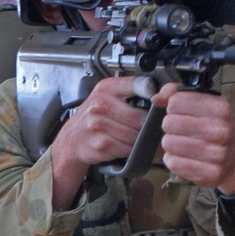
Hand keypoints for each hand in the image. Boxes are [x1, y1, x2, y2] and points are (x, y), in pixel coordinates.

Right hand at [49, 78, 148, 208]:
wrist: (72, 139)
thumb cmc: (94, 117)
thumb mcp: (107, 95)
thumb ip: (130, 90)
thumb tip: (162, 93)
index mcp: (107, 88)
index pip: (137, 84)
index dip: (153, 92)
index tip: (160, 99)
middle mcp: (101, 104)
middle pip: (140, 118)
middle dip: (148, 127)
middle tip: (151, 129)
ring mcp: (99, 125)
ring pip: (135, 136)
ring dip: (141, 141)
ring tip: (138, 139)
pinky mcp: (101, 144)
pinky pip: (127, 149)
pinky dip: (131, 151)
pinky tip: (127, 146)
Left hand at [153, 83, 234, 193]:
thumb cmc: (215, 128)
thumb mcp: (204, 104)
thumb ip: (177, 94)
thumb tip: (156, 99)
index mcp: (220, 108)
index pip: (176, 101)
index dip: (173, 106)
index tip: (181, 112)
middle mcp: (220, 130)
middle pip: (169, 123)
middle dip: (170, 126)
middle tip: (179, 130)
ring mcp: (216, 154)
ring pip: (169, 143)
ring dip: (170, 143)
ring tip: (181, 143)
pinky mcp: (209, 173)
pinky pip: (173, 162)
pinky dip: (172, 159)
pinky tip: (182, 157)